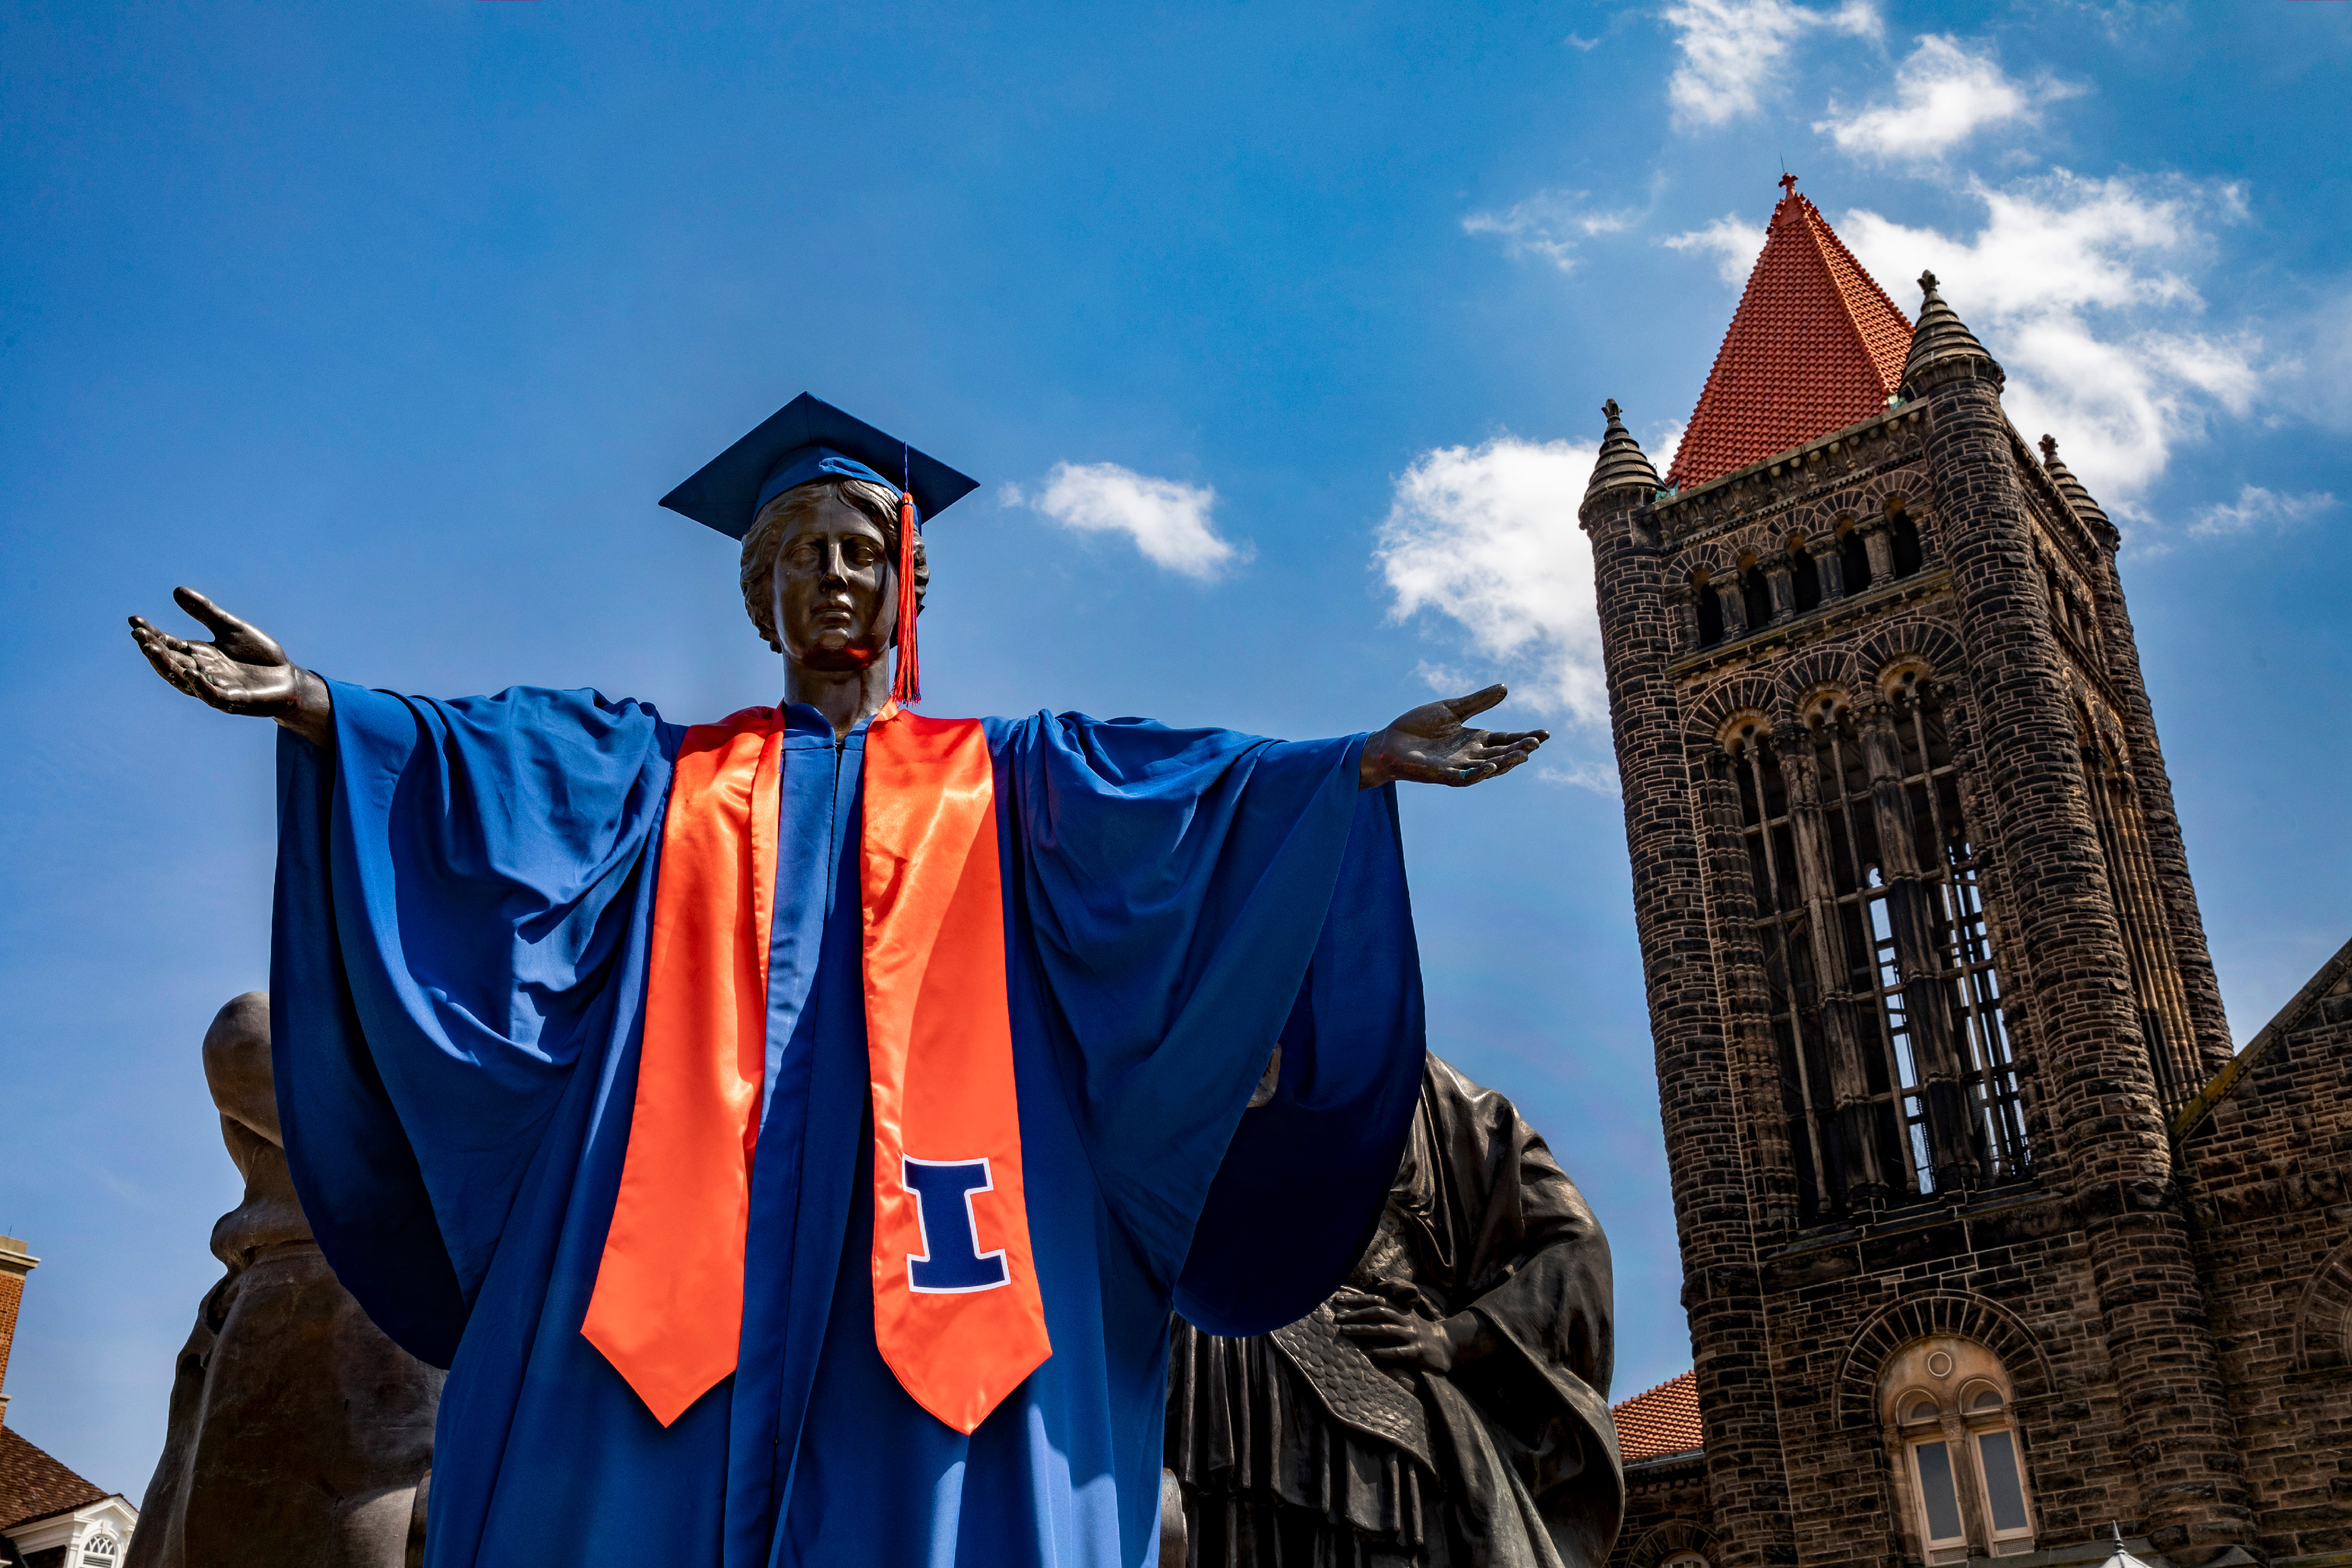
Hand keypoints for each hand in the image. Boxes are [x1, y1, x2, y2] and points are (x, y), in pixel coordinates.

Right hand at [130, 587, 333, 746]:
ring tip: (153, 651)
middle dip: (154, 650)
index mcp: (200, 654)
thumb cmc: (258, 656)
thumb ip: (205, 612)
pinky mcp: (234, 700)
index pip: (169, 644)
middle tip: (139, 636)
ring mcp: (216, 687)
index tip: (134, 620)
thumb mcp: (231, 628)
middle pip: (172, 662)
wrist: (288, 679)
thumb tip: (176, 590)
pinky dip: (201, 686)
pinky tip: (191, 674)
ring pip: (185, 680)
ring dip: (169, 667)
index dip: (151, 634)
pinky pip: (213, 695)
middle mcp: (202, 672)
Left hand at [1332, 1299, 1459, 1372]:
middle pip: (1378, 1312)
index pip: (1377, 1300)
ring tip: (1346, 1332)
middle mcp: (1405, 1320)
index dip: (1358, 1299)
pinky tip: (1370, 1354)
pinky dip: (1383, 1352)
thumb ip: (1389, 1309)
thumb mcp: (1406, 1316)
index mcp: (1401, 1310)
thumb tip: (1364, 1303)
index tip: (1338, 1300)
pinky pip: (1398, 1351)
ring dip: (1364, 1329)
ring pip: (1385, 1330)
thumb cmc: (1420, 1331)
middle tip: (1338, 1318)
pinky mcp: (1417, 1352)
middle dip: (1356, 1314)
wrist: (1447, 1345)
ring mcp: (1411, 1335)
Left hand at [1359, 685, 1547, 788]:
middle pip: (1502, 754)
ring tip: (1524, 754)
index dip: (1525, 737)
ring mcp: (1458, 766)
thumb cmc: (1417, 725)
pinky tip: (1492, 766)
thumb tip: (1504, 688)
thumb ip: (1477, 701)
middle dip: (1521, 749)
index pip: (1506, 738)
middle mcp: (1471, 754)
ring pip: (1489, 767)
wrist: (1388, 741)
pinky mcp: (1443, 774)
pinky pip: (1465, 777)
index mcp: (1475, 738)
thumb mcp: (1451, 709)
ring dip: (1507, 762)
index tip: (1545, 734)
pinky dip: (1479, 773)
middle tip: (1537, 743)